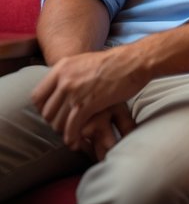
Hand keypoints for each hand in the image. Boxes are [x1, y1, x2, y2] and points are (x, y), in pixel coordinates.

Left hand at [32, 48, 146, 148]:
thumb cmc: (116, 63)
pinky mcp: (87, 104)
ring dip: (63, 132)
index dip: (43, 109)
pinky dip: (71, 137)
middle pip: (46, 112)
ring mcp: (74, 92)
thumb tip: (61, 90)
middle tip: (65, 126)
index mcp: (61, 68)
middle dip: (55, 123)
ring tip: (71, 136)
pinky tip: (75, 142)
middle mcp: (64, 79)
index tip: (54, 114)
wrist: (135, 61)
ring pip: (57, 122)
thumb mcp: (85, 62)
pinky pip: (71, 127)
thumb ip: (70, 75)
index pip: (37, 97)